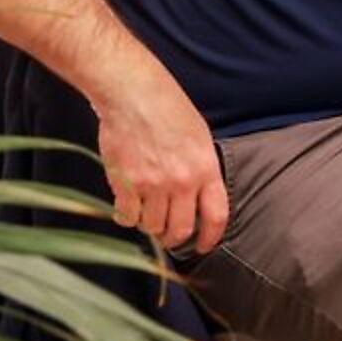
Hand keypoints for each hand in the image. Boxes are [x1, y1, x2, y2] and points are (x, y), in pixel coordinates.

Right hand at [94, 67, 228, 253]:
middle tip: (169, 236)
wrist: (134, 94)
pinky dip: (127, 217)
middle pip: (181, 229)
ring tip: (147, 216)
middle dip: (175, 238)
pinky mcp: (125, 183)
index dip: (211, 237)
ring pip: (152, 226)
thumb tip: (198, 197)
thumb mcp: (199, 138)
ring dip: (150, 226)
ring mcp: (151, 184)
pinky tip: (128, 208)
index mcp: (205, 169)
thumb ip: (201, 169)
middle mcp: (181, 181)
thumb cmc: (169, 109)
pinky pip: (127, 216)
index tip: (206, 246)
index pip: (216, 216)